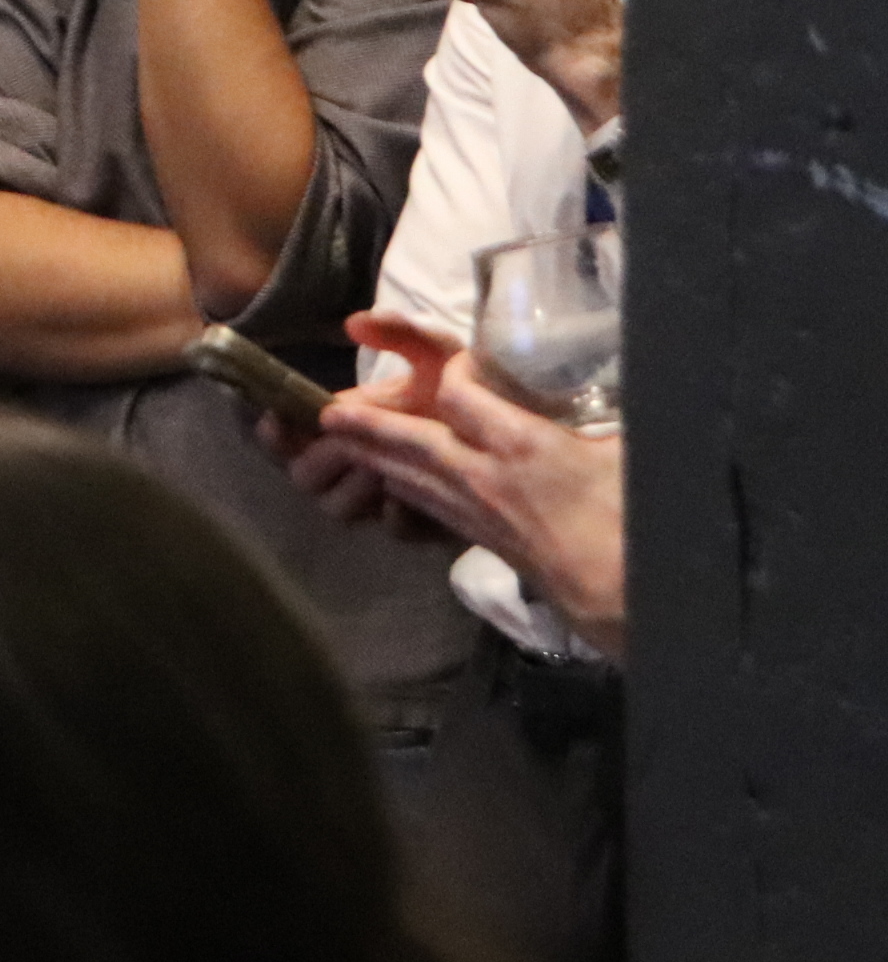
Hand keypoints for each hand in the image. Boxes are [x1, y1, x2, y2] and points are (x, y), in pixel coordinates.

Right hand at [261, 313, 454, 532]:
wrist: (524, 430)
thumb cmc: (474, 389)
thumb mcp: (438, 352)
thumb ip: (400, 333)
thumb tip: (352, 324)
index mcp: (348, 422)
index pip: (287, 435)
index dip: (273, 432)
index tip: (276, 418)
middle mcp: (355, 461)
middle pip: (304, 476)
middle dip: (319, 459)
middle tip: (347, 444)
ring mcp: (383, 494)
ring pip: (338, 508)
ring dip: (353, 486)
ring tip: (380, 467)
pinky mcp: (419, 521)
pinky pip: (391, 527)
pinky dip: (395, 513)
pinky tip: (411, 495)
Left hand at [312, 347, 626, 655]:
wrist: (623, 598)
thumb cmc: (632, 523)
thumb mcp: (626, 456)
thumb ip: (608, 421)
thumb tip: (622, 392)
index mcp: (522, 446)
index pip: (463, 398)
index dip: (456, 375)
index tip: (458, 363)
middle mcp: (486, 477)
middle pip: (415, 442)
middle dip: (370, 424)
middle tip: (328, 412)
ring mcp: (478, 512)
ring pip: (413, 477)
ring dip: (373, 456)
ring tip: (338, 439)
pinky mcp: (481, 539)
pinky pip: (429, 507)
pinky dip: (402, 489)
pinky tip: (390, 481)